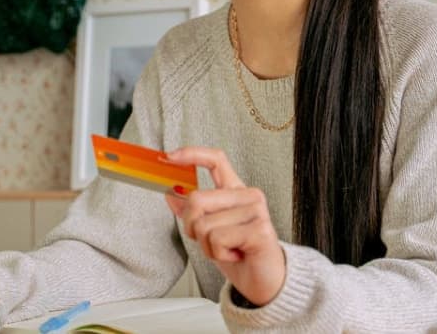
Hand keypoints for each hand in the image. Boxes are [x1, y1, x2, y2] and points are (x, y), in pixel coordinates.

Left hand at [165, 147, 285, 306]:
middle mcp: (248, 196)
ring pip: (204, 225)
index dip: (192, 154)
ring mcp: (255, 210)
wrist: (266, 282)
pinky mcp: (259, 229)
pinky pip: (217, 239)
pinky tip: (236, 255)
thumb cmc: (241, 255)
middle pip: (196, 199)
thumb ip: (193, 213)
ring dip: (208, 247)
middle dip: (193, 228)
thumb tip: (171, 194)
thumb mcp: (210, 232)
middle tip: (213, 241)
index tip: (170, 157)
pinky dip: (219, 254)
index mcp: (236, 191)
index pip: (216, 160)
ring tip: (228, 250)